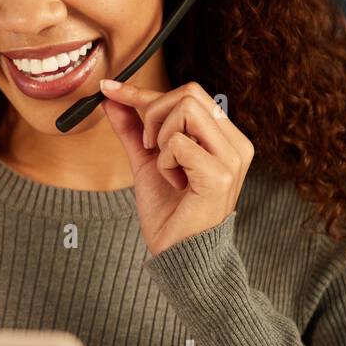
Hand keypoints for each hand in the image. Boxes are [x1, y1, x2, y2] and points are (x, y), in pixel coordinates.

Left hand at [98, 80, 253, 255]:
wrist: (179, 255)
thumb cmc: (169, 213)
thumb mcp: (147, 162)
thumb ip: (133, 130)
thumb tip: (110, 98)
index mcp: (224, 138)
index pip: (189, 94)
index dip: (145, 91)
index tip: (109, 89)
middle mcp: (235, 144)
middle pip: (189, 93)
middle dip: (153, 113)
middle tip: (148, 147)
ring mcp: (231, 159)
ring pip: (186, 109)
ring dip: (161, 139)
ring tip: (165, 168)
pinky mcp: (220, 175)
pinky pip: (178, 142)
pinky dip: (164, 162)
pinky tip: (174, 183)